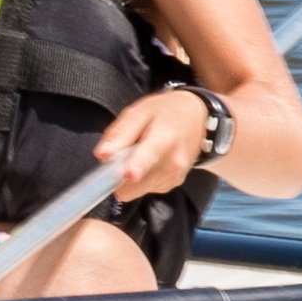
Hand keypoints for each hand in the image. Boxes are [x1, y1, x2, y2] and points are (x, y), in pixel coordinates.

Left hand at [95, 88, 221, 196]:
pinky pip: (145, 188)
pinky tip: (149, 161)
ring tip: (139, 153)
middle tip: (122, 153)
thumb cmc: (166, 112)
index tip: (129, 174)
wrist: (199, 119)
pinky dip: (140, 178)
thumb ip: (120, 133)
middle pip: (135, 183)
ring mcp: (175, 176)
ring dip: (129, 176)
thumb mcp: (140, 111)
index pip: (150, 155)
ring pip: (136, 189)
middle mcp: (174, 162)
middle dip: (119, 173)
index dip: (137, 166)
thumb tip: (102, 154)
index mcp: (165, 137)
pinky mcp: (173, 184)